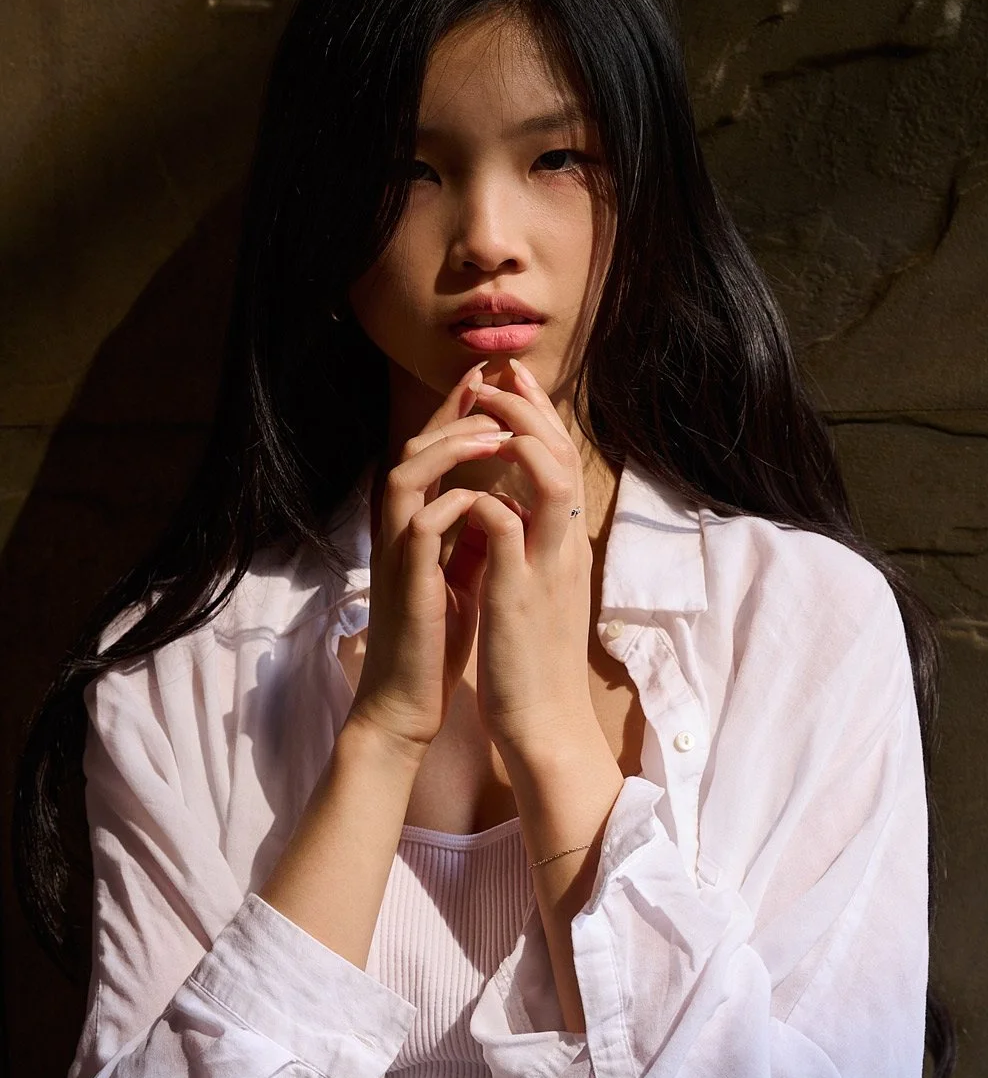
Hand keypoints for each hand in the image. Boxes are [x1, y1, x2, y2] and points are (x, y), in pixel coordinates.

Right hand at [344, 359, 511, 755]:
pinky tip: (483, 496)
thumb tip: (501, 502)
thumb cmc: (437, 639)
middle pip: (416, 446)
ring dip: (451, 448)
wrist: (409, 699)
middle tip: (491, 382)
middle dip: (455, 411)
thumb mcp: (463, 574)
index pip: (436, 451)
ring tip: (493, 432)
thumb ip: (473, 536)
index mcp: (417, 523)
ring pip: (408, 473)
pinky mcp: (407, 580)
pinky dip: (451, 504)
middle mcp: (400, 528)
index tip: (494, 378)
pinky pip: (420, 525)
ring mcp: (398, 551)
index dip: (462, 411)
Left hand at [458, 357, 596, 758]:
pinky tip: (470, 486)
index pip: (561, 466)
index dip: (540, 420)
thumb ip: (529, 552)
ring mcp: (547, 567)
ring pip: (551, 479)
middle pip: (562, 457)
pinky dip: (491, 497)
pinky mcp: (520, 592)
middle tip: (503, 374)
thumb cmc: (532, 665)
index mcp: (565, 549)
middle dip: (532, 409)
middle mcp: (564, 549)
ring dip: (519, 436)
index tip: (517, 384)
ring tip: (491, 408)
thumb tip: (511, 514)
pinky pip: (510, 526)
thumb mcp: (536, 596)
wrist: (544, 723)